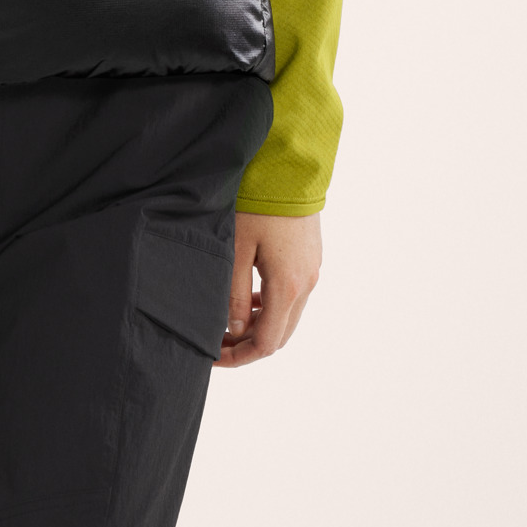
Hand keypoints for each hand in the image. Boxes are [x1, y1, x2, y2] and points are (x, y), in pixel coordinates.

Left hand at [215, 210, 321, 367]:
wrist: (290, 170)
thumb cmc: (258, 205)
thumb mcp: (237, 249)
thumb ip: (234, 294)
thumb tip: (233, 330)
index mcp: (287, 287)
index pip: (266, 343)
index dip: (239, 357)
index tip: (213, 356)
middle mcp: (306, 285)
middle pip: (279, 336)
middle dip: (248, 345)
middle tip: (217, 340)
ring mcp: (312, 272)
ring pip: (287, 317)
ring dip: (259, 325)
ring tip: (227, 320)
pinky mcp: (311, 260)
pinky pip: (293, 296)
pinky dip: (271, 306)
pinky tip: (249, 298)